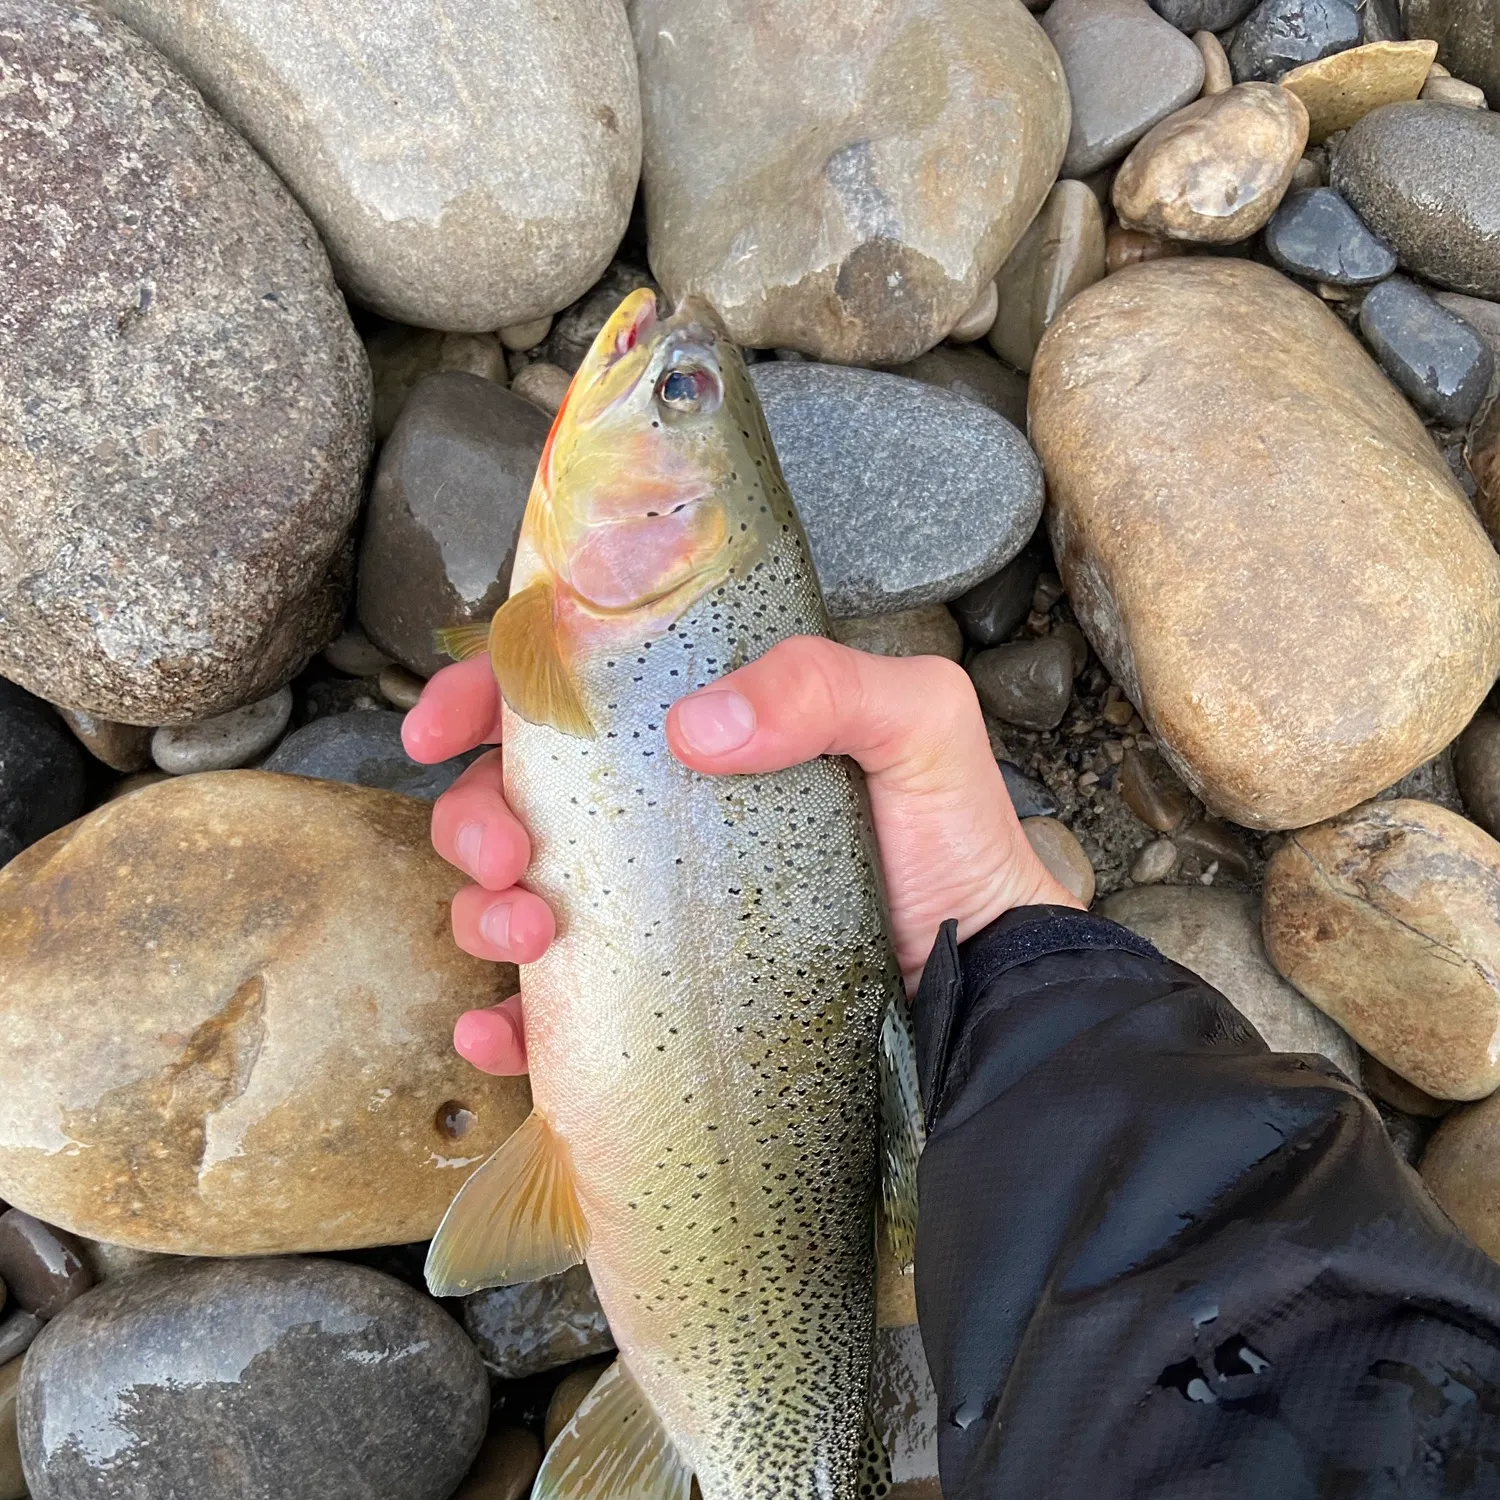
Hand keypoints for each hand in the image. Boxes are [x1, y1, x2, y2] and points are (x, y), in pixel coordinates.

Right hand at [402, 637, 1081, 1075]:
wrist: (984, 999)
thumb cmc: (953, 854)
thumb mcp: (919, 728)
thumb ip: (827, 684)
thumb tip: (693, 725)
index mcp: (697, 742)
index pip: (569, 697)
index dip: (486, 695)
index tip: (442, 724)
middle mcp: (657, 828)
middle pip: (513, 799)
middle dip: (473, 818)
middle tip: (504, 855)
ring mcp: (646, 923)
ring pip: (508, 902)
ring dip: (481, 915)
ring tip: (531, 939)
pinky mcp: (647, 1014)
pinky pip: (541, 1021)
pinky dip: (504, 1028)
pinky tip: (508, 1036)